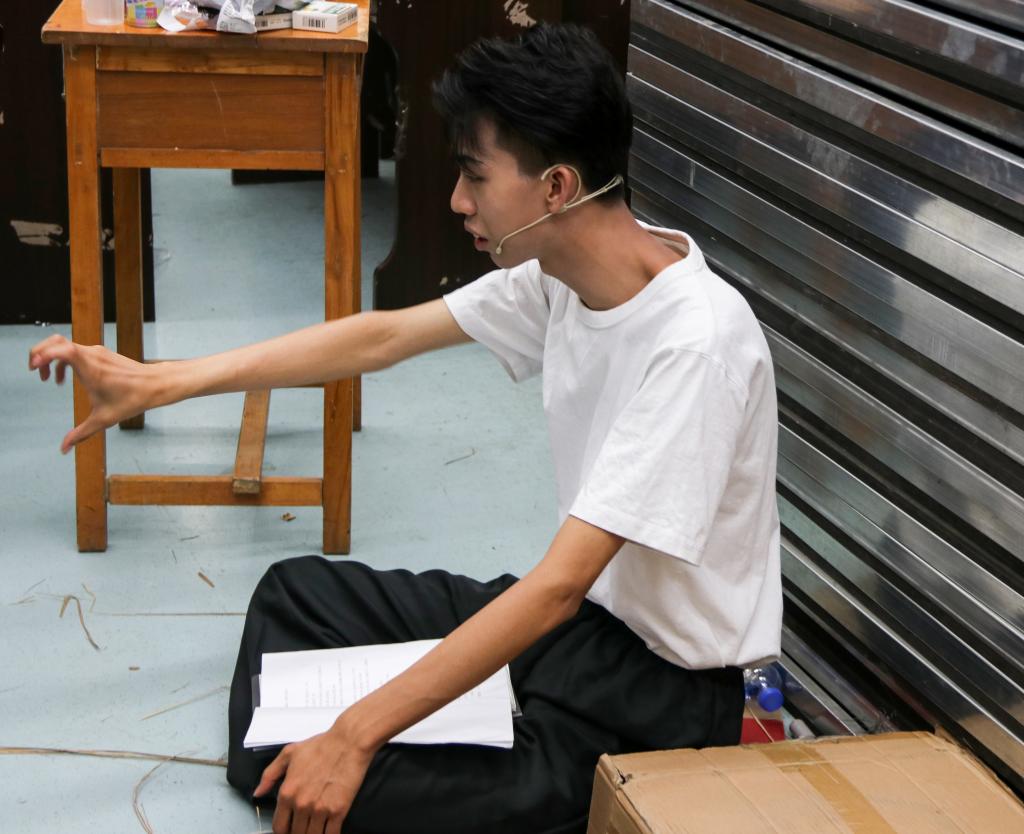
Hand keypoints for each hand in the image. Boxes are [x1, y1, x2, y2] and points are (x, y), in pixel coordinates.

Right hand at [28, 334, 157, 452]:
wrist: (155, 385)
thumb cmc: (132, 400)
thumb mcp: (103, 419)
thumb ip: (80, 433)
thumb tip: (63, 449)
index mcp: (90, 368)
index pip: (61, 348)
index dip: (43, 354)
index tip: (35, 368)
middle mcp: (91, 355)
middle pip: (56, 341)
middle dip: (40, 353)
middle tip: (35, 370)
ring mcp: (96, 352)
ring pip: (64, 345)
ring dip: (51, 358)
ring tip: (49, 379)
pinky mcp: (101, 353)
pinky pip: (75, 351)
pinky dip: (64, 361)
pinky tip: (65, 379)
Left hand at [253, 727, 375, 833]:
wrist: (348, 742)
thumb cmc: (321, 746)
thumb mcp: (289, 754)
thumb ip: (269, 775)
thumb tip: (258, 793)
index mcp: (287, 792)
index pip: (279, 827)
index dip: (283, 830)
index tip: (289, 828)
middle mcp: (301, 804)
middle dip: (298, 832)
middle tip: (304, 826)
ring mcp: (320, 809)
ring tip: (315, 828)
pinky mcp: (339, 810)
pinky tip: (329, 830)